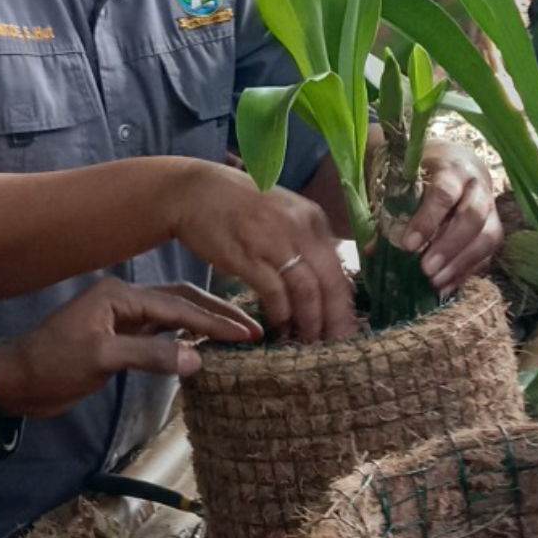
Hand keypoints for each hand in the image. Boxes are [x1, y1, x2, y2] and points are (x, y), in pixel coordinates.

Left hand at [0, 279, 261, 419]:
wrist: (19, 381)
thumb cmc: (53, 365)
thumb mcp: (101, 358)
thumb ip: (149, 356)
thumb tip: (196, 359)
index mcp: (119, 294)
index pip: (176, 305)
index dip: (213, 320)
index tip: (246, 333)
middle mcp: (124, 299)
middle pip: (181, 301)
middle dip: (217, 314)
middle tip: (254, 329)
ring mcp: (123, 318)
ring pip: (175, 316)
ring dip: (205, 324)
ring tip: (239, 335)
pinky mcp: (121, 338)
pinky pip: (163, 332)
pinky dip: (187, 337)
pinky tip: (206, 346)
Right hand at [168, 162, 357, 342]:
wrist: (193, 191)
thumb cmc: (238, 206)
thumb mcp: (282, 214)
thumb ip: (304, 241)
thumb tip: (325, 281)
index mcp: (312, 217)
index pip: (340, 268)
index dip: (344, 304)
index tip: (344, 329)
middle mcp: (298, 226)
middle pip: (330, 282)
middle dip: (334, 320)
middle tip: (334, 347)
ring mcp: (272, 239)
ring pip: (306, 290)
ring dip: (309, 322)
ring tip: (306, 343)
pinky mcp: (245, 254)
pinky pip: (274, 291)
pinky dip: (280, 314)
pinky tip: (278, 328)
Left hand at [394, 139, 500, 291]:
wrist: (454, 163)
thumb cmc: (423, 172)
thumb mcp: (405, 179)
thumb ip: (391, 209)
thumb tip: (372, 249)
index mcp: (452, 169)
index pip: (444, 192)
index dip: (427, 219)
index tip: (408, 244)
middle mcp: (477, 187)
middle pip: (473, 216)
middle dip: (449, 245)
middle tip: (426, 269)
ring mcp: (491, 209)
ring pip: (488, 237)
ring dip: (460, 263)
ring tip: (435, 281)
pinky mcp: (494, 230)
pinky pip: (487, 254)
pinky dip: (466, 272)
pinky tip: (445, 285)